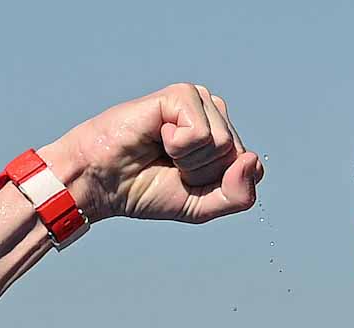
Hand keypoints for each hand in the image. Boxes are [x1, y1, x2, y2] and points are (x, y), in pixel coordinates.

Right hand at [45, 82, 262, 224]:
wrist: (102, 183)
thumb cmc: (147, 189)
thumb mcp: (203, 206)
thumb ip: (239, 195)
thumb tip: (251, 159)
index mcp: (224, 138)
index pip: (250, 170)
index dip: (218, 186)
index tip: (185, 180)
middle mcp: (214, 115)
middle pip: (237, 157)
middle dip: (202, 174)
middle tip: (170, 166)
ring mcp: (199, 101)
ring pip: (223, 145)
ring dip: (189, 161)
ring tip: (162, 151)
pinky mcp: (181, 94)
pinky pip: (201, 133)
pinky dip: (178, 146)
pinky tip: (157, 136)